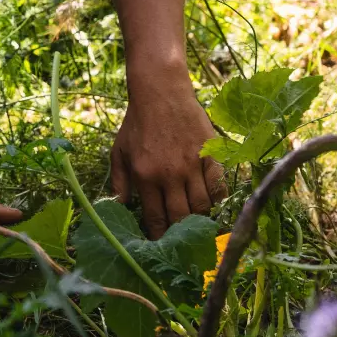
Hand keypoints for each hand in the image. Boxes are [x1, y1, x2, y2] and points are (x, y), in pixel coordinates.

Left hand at [110, 68, 226, 238]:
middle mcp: (170, 174)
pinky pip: (219, 187)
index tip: (161, 245)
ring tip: (195, 220)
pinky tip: (210, 201)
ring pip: (202, 207)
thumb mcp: (119, 151)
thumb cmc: (137, 123)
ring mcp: (193, 165)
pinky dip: (217, 199)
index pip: (155, 219)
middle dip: (179, 233)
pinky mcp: (211, 154)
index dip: (159, 236)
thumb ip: (118, 181)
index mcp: (145, 175)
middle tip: (180, 238)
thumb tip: (118, 208)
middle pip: (181, 218)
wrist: (161, 92)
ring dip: (198, 217)